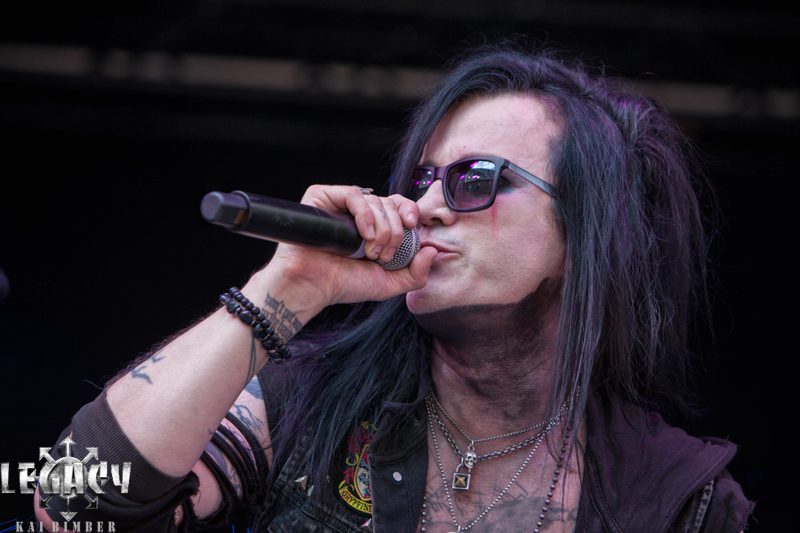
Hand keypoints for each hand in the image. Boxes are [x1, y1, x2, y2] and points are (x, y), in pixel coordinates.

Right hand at [253, 185, 436, 310]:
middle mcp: (359, 213)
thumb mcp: (389, 283)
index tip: (413, 226)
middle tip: (383, 255)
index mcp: (375, 226)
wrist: (314, 286)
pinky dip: (365, 214)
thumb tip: (432, 250)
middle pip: (391, 203)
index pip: (399, 205)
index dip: (410, 211)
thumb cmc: (344, 284)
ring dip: (381, 229)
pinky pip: (354, 194)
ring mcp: (340, 204)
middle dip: (395, 231)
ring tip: (368, 251)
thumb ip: (416, 273)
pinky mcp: (323, 197)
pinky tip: (362, 235)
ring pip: (376, 200)